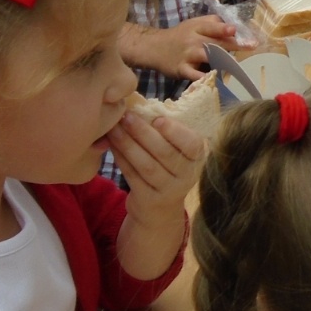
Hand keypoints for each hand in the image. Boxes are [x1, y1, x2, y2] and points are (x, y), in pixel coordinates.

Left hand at [109, 109, 203, 227]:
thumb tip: (156, 100)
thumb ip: (172, 131)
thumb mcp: (179, 152)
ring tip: (114, 128)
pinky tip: (112, 145)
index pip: (193, 145)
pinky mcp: (149, 200)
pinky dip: (121, 158)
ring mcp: (169, 191)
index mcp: (198, 159)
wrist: (160, 210)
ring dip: (128, 144)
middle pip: (165, 153)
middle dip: (143, 132)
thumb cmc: (169, 168)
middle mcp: (187, 176)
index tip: (158, 118)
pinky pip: (133, 175)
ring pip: (146, 165)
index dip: (176, 132)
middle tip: (127, 116)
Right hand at [121, 15, 240, 78]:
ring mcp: (187, 55)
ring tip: (238, 66)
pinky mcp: (182, 69)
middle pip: (215, 42)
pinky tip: (216, 82)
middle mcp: (193, 40)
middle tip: (250, 48)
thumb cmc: (179, 36)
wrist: (153, 47)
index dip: (224, 29)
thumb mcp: (193, 24)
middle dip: (234, 46)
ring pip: (208, 57)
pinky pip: (195, 75)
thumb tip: (234, 27)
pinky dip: (205, 78)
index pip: (213, 26)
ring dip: (223, 61)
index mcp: (197, 27)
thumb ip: (212, 24)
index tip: (235, 31)